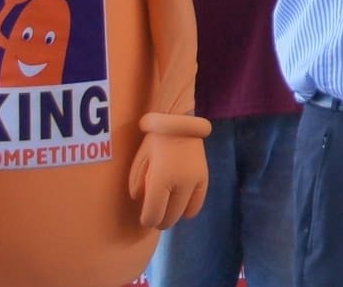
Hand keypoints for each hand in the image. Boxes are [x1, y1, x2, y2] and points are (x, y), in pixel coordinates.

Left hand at [129, 113, 209, 228]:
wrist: (180, 123)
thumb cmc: (154, 141)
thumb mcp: (139, 163)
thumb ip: (137, 187)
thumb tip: (143, 204)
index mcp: (160, 180)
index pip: (152, 217)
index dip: (146, 220)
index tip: (144, 215)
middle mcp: (180, 184)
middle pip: (168, 219)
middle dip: (159, 219)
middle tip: (154, 211)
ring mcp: (195, 182)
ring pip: (183, 215)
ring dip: (173, 213)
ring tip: (167, 204)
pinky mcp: (205, 179)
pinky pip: (196, 206)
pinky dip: (187, 208)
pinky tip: (180, 200)